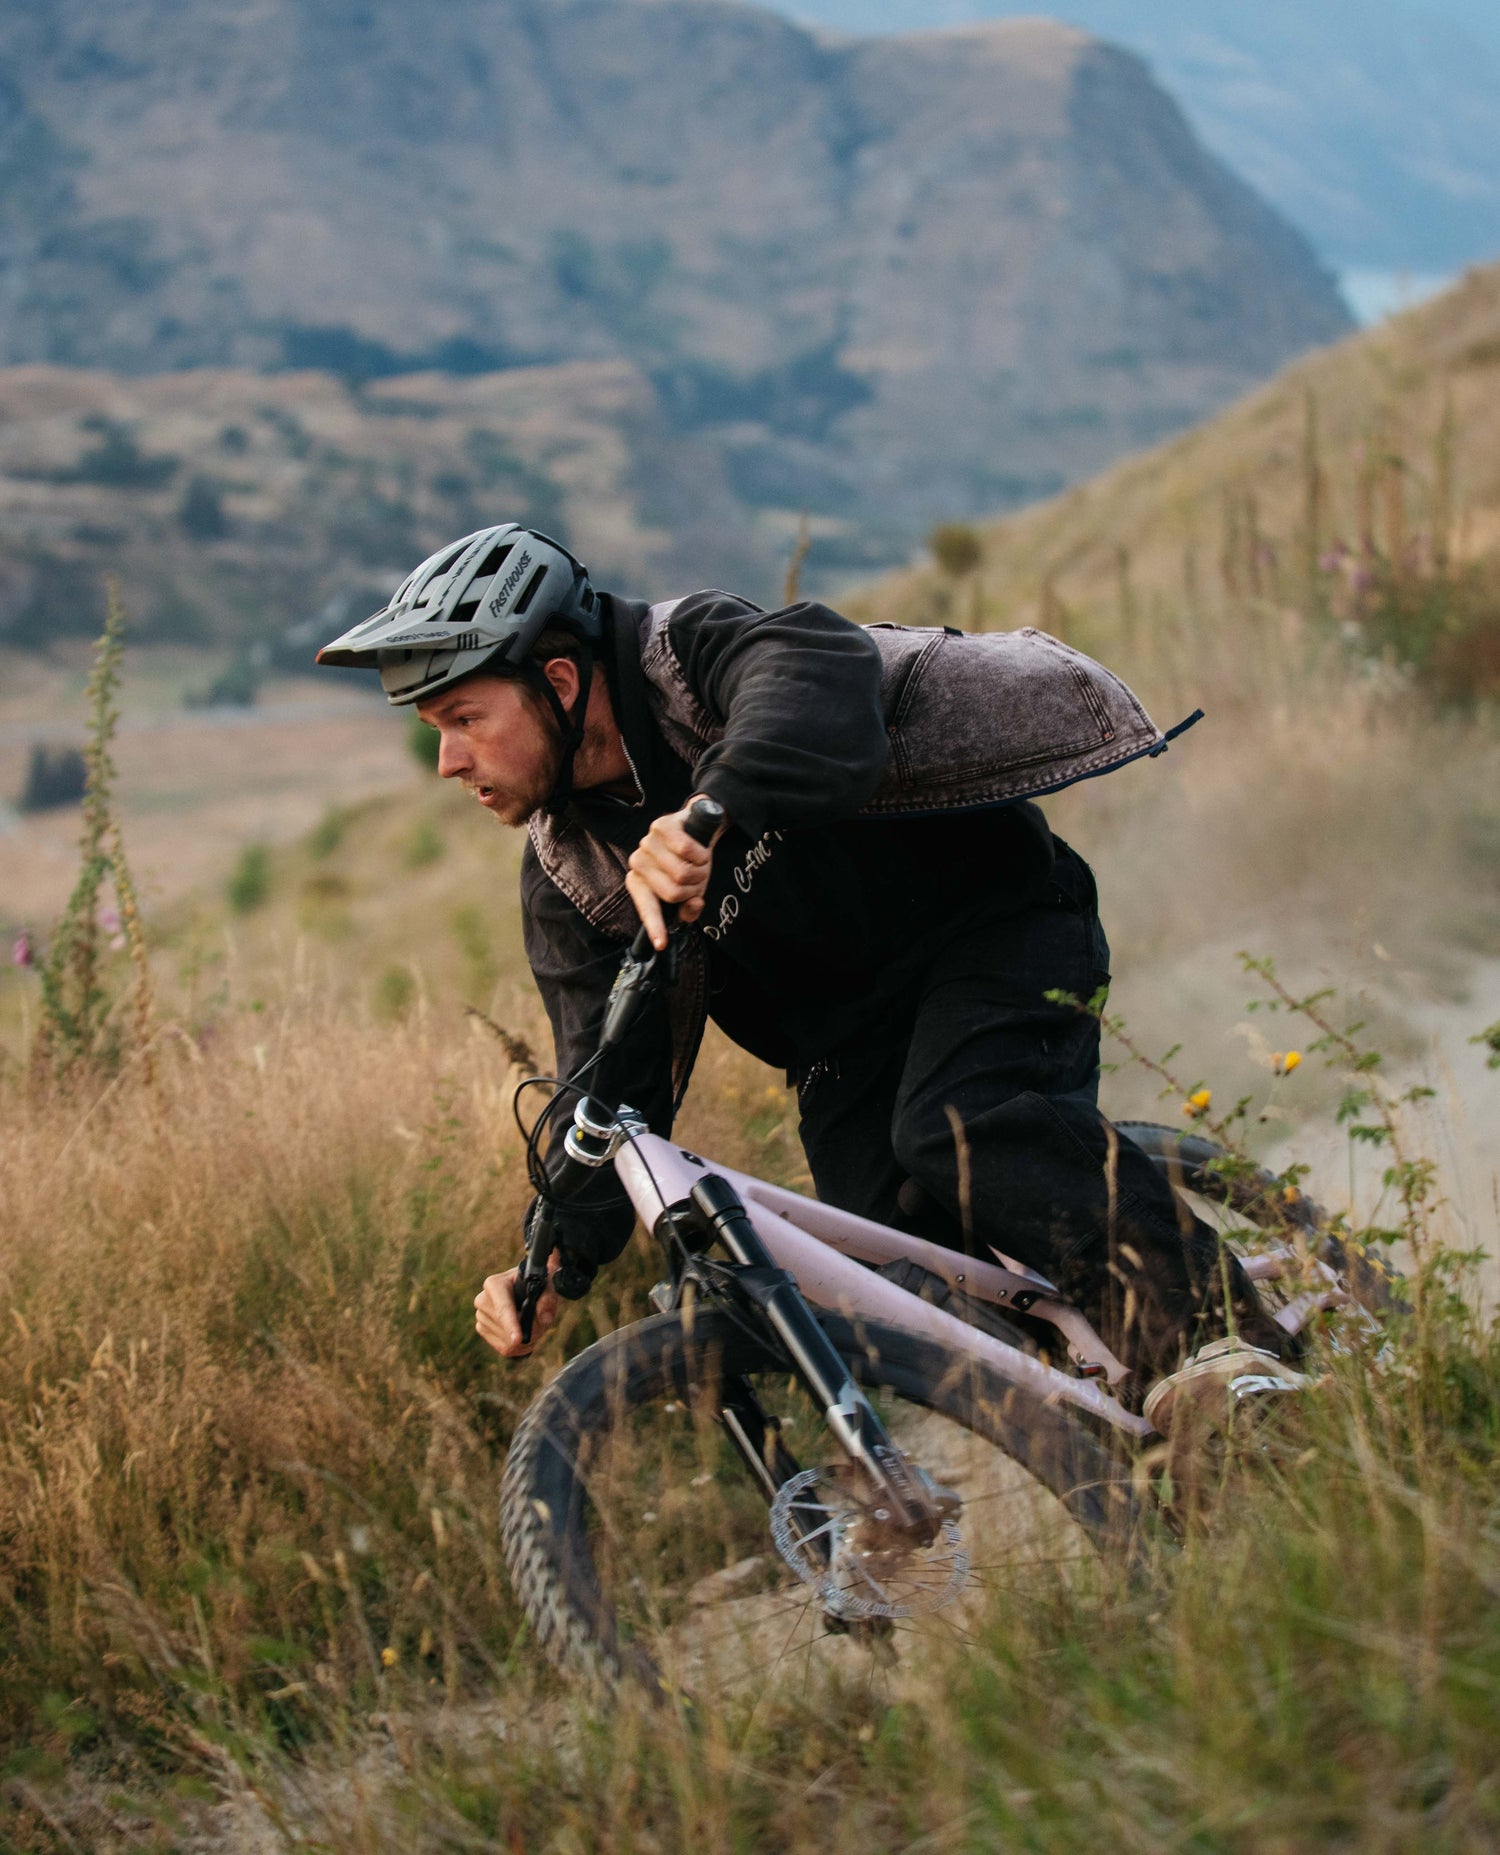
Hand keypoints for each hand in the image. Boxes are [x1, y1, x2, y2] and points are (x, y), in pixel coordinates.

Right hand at [474, 1260, 560, 1358]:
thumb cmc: (535, 1285)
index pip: (502, 1308)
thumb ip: (548, 1299)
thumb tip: (544, 1318)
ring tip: (534, 1325)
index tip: (518, 1339)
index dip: (510, 1324)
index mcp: (494, 1284)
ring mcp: (481, 1316)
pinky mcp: (483, 1329)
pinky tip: (526, 1335)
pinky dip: (519, 1347)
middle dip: (527, 1332)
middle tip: (542, 1325)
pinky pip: (504, 1348)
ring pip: (506, 1341)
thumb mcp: (547, 1286)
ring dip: (525, 1340)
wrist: (525, 1289)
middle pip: (505, 1328)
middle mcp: (483, 1300)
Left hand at [625, 793, 726, 950]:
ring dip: (700, 870)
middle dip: (694, 888)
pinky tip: (701, 850)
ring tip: (700, 863)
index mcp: (640, 883)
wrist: (698, 826)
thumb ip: (689, 905)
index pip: (647, 908)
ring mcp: (646, 844)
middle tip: (699, 877)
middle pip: (673, 893)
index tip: (661, 944)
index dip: (656, 926)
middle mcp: (638, 864)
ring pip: (681, 873)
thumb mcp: (692, 889)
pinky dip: (701, 854)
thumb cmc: (690, 861)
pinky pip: (685, 849)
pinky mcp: (660, 826)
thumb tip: (693, 905)